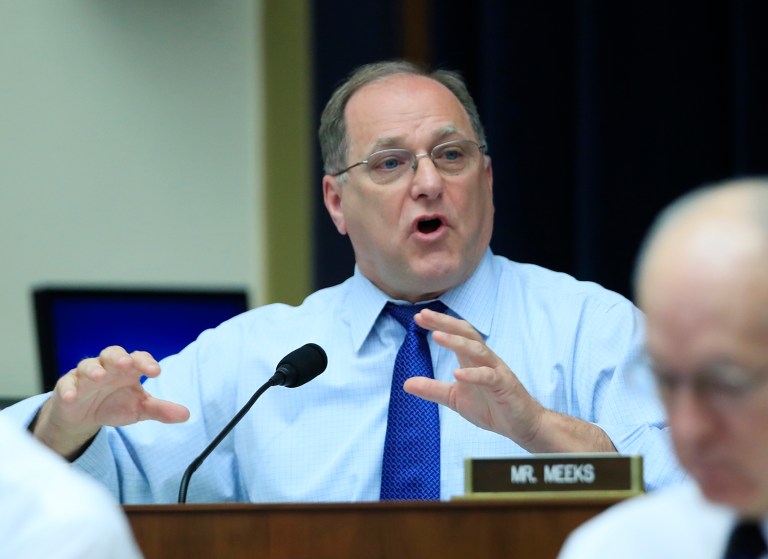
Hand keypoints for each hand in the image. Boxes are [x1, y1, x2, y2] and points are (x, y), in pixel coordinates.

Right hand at [34, 346, 188, 458]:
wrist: (85, 416)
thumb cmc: (115, 403)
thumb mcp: (139, 409)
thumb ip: (161, 410)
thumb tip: (186, 415)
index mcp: (128, 369)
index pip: (139, 358)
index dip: (147, 362)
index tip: (156, 372)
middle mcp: (107, 367)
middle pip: (112, 353)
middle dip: (119, 357)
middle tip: (126, 364)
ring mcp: (85, 376)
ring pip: (87, 365)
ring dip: (93, 369)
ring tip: (99, 376)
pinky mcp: (67, 386)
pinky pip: (66, 383)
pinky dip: (69, 389)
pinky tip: (72, 396)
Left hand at [406, 309, 615, 452]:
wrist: (521, 425)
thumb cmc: (492, 407)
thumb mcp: (455, 398)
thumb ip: (432, 389)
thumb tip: (406, 383)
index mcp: (473, 359)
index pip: (456, 334)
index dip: (439, 324)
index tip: (419, 316)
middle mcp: (485, 359)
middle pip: (466, 333)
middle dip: (445, 323)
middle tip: (424, 315)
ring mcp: (496, 371)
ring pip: (477, 349)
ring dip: (457, 342)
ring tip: (437, 336)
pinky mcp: (504, 386)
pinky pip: (489, 376)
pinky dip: (473, 374)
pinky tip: (458, 374)